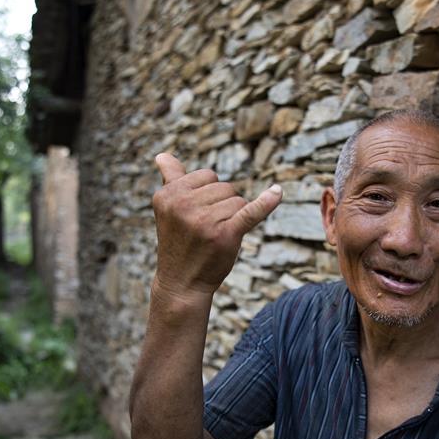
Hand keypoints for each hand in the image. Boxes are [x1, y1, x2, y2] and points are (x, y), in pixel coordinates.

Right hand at [151, 153, 282, 296]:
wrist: (181, 283)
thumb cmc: (179, 242)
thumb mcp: (168, 209)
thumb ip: (170, 179)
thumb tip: (161, 154)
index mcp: (168, 194)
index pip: (207, 176)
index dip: (208, 195)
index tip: (195, 215)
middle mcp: (183, 205)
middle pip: (224, 187)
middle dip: (222, 206)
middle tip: (204, 230)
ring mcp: (204, 220)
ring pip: (238, 201)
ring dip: (233, 218)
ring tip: (214, 237)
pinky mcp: (225, 235)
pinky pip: (250, 212)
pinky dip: (266, 203)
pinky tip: (277, 193)